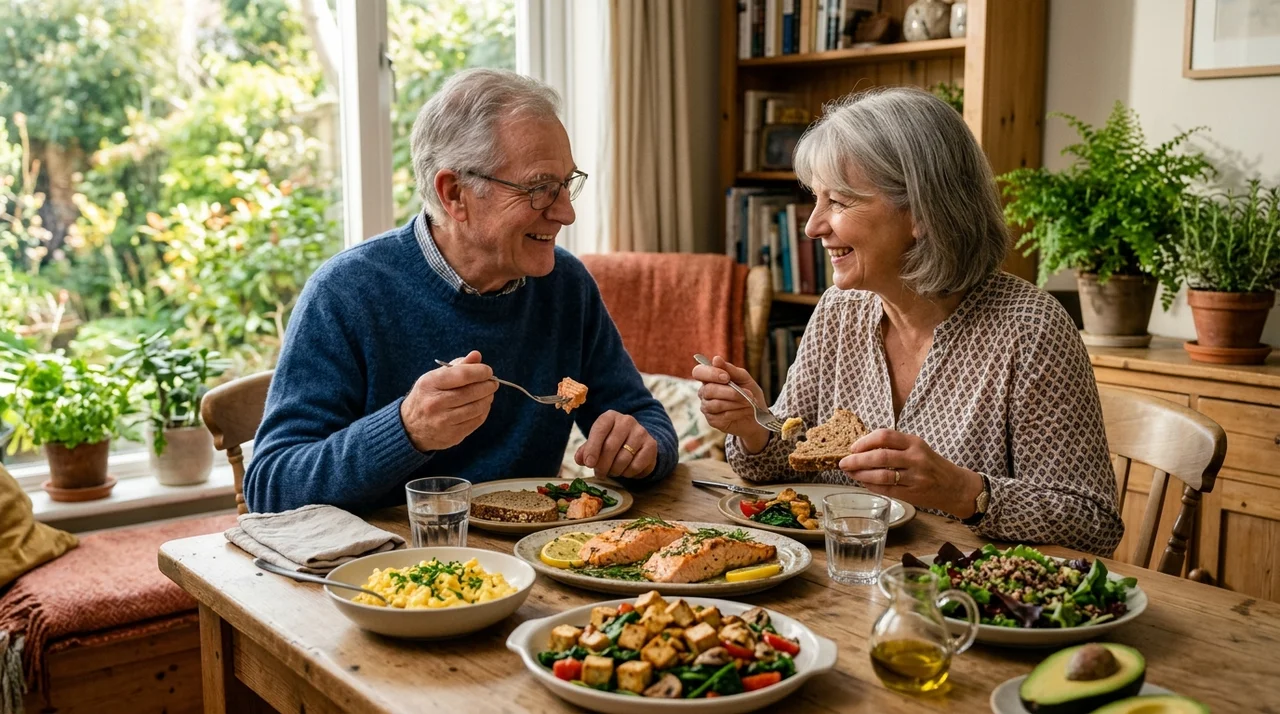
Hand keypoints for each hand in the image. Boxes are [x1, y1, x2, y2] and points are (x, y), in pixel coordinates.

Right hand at [400, 351, 498, 452]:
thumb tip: (477, 355)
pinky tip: (482, 406)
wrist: (410, 427)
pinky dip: (483, 411)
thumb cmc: (427, 396)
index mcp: (430, 384)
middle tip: (493, 382)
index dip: (480, 372)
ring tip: (488, 394)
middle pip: (472, 392)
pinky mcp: (452, 435)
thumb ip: (458, 366)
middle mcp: (435, 403)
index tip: (488, 371)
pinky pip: (476, 421)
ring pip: (477, 408)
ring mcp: (443, 421)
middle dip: (487, 385)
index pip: (462, 375)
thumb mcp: (435, 377)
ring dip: (488, 398)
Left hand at [575, 410, 657, 478]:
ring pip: (623, 458)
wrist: (638, 443)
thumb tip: (580, 459)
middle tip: (599, 474)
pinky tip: (625, 471)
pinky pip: (636, 465)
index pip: (599, 429)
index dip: (592, 448)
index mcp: (610, 417)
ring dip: (614, 471)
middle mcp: (626, 421)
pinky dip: (628, 473)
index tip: (588, 463)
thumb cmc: (612, 443)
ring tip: (612, 472)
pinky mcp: (651, 445)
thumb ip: (586, 450)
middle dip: (602, 465)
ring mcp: (640, 432)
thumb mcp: (597, 443)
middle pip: (611, 446)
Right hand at [692, 355, 770, 453]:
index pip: (698, 372)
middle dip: (730, 392)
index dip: (710, 374)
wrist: (757, 415)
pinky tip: (744, 411)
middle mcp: (704, 392)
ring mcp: (707, 407)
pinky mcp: (712, 420)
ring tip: (749, 402)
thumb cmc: (749, 393)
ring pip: (716, 404)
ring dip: (736, 402)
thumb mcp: (744, 378)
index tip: (726, 377)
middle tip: (747, 393)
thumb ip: (730, 369)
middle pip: (708, 390)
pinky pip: (722, 416)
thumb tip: (715, 359)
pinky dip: (737, 412)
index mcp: (709, 378)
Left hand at [838, 429, 985, 517]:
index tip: (853, 447)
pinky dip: (871, 486)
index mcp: (914, 443)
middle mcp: (915, 458)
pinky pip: (886, 490)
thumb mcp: (917, 448)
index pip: (885, 436)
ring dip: (861, 474)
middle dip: (857, 460)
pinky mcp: (912, 494)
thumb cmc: (931, 465)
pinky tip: (863, 482)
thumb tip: (861, 448)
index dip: (865, 441)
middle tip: (843, 462)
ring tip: (850, 473)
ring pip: (881, 475)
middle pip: (880, 456)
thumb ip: (894, 447)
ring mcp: (915, 478)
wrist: (955, 487)